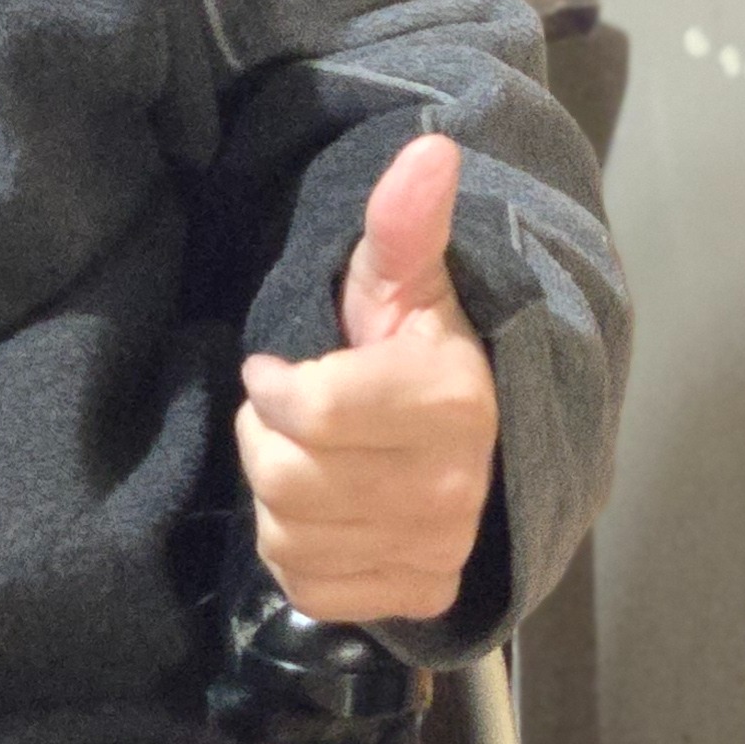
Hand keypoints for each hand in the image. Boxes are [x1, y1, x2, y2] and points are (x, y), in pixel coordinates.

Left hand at [236, 133, 498, 629]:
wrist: (478, 451)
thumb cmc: (417, 352)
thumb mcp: (401, 284)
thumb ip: (404, 224)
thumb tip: (430, 147)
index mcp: (450, 403)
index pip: (311, 412)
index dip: (270, 386)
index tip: (274, 369)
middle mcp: (451, 489)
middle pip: (287, 478)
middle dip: (266, 438)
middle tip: (292, 417)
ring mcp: (437, 549)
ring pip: (288, 534)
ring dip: (276, 493)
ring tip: (312, 458)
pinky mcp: (415, 596)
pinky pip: (305, 584)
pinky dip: (294, 550)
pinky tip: (325, 512)